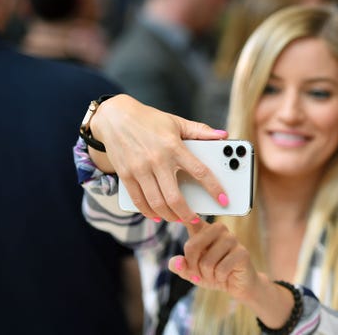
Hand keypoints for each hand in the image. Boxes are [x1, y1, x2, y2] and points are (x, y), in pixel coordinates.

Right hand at [89, 94, 228, 221]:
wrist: (114, 116)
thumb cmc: (149, 120)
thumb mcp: (176, 122)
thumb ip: (200, 131)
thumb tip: (223, 136)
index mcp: (174, 146)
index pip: (200, 171)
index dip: (214, 188)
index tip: (223, 200)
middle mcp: (157, 159)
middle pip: (175, 197)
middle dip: (187, 214)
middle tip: (195, 220)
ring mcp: (140, 169)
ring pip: (156, 203)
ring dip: (169, 216)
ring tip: (177, 218)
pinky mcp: (126, 175)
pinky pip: (138, 201)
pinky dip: (148, 212)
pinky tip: (157, 215)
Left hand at [168, 220, 296, 328]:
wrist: (237, 285)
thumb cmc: (213, 274)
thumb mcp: (192, 272)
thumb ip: (180, 266)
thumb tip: (176, 261)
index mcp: (204, 229)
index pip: (190, 220)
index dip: (181, 218)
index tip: (175, 216)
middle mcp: (218, 229)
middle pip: (192, 246)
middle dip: (193, 267)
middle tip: (200, 273)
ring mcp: (232, 239)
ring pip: (207, 262)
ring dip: (208, 275)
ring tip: (215, 275)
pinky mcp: (242, 252)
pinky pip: (220, 269)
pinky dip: (219, 278)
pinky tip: (225, 276)